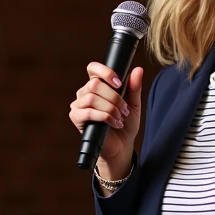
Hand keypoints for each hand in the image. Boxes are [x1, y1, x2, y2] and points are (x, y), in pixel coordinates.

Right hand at [69, 63, 143, 179]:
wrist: (121, 146)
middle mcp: (85, 93)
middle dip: (114, 97)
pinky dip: (105, 117)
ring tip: (119, 117)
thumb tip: (138, 70)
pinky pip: (89, 112)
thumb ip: (134, 87)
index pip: (93, 68)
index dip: (105, 72)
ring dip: (110, 108)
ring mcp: (79, 105)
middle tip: (124, 109)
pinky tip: (114, 123)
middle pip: (95, 84)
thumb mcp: (133, 104)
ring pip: (92, 98)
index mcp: (97, 85)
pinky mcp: (76, 118)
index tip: (119, 83)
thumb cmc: (125, 124)